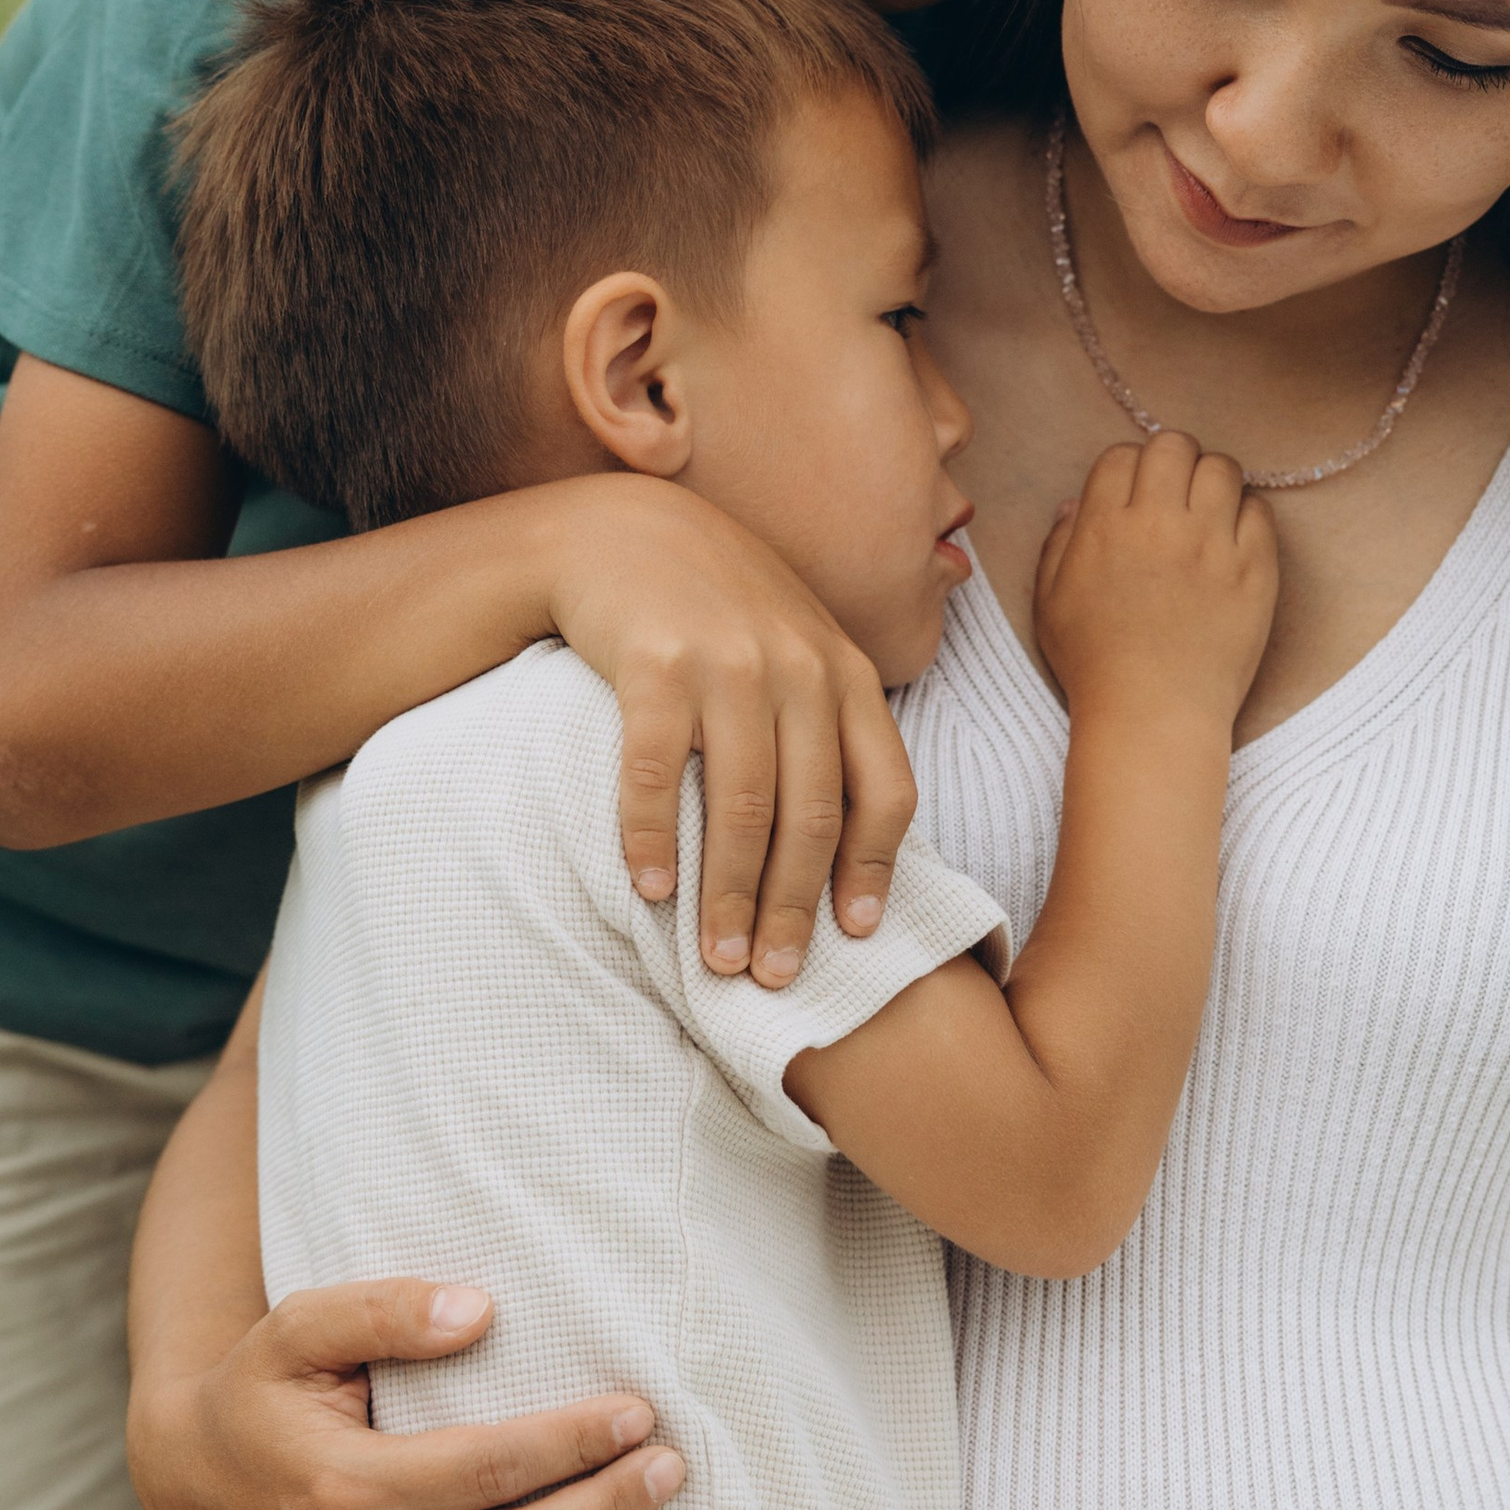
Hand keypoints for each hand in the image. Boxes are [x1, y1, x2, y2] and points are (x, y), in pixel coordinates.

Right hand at [541, 473, 916, 985]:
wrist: (623, 531)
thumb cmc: (719, 607)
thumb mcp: (797, 646)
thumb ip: (831, 721)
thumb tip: (852, 840)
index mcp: (846, 672)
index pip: (886, 788)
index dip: (875, 870)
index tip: (858, 936)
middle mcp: (799, 667)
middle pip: (811, 815)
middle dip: (793, 909)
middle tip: (774, 978)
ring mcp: (728, 663)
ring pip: (741, 807)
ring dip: (728, 895)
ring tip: (715, 959)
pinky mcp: (655, 663)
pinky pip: (657, 772)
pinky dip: (654, 839)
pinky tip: (649, 889)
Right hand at [1034, 434, 1279, 735]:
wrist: (1153, 714)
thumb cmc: (1095, 666)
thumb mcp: (1050, 603)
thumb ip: (1059, 544)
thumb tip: (1077, 505)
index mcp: (1104, 526)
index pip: (1122, 455)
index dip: (1129, 470)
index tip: (1136, 496)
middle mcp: (1159, 522)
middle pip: (1174, 445)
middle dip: (1173, 461)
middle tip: (1176, 495)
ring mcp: (1212, 543)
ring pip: (1223, 468)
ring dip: (1213, 482)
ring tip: (1209, 514)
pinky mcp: (1255, 568)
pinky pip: (1260, 511)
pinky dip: (1247, 516)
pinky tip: (1233, 543)